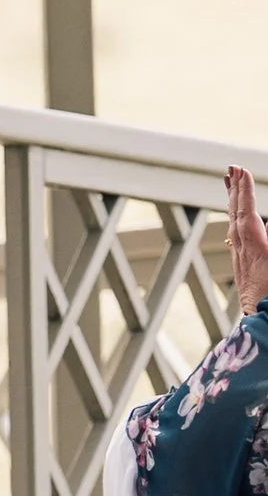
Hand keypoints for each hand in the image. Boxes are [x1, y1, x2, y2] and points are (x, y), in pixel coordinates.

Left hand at [229, 164, 267, 312]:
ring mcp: (242, 261)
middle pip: (236, 214)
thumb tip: (267, 222)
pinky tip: (238, 218)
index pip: (248, 212)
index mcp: (256, 249)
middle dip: (235, 190)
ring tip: (231, 185)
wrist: (263, 327)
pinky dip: (237, 221)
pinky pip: (237, 237)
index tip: (241, 170)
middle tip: (231, 169)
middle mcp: (244, 252)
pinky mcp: (244, 270)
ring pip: (234, 225)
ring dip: (234, 203)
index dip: (245, 191)